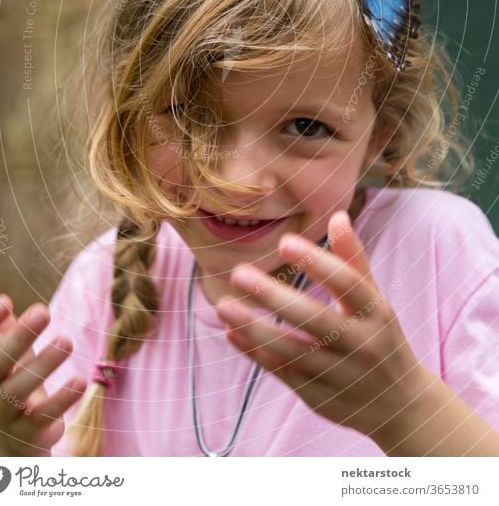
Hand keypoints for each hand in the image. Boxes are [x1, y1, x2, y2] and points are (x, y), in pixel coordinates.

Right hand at [0, 262, 86, 455]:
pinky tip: (79, 381)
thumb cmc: (5, 368)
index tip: (6, 300)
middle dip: (18, 338)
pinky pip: (43, 416)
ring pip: (19, 390)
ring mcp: (5, 411)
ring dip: (43, 365)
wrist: (12, 432)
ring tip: (67, 340)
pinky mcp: (30, 430)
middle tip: (44, 310)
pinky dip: (60, 400)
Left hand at [215, 210, 427, 440]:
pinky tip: (231, 332)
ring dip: (254, 329)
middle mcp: (361, 345)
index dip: (316, 262)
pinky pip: (283, 373)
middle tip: (238, 273)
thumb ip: (353, 260)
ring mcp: (340, 375)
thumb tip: (338, 215)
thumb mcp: (375, 299)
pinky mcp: (319, 397)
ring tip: (222, 306)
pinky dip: (255, 353)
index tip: (284, 241)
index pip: (347, 284)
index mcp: (377, 313)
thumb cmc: (381, 337)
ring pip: (292, 352)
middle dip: (273, 297)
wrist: (401, 407)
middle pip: (314, 319)